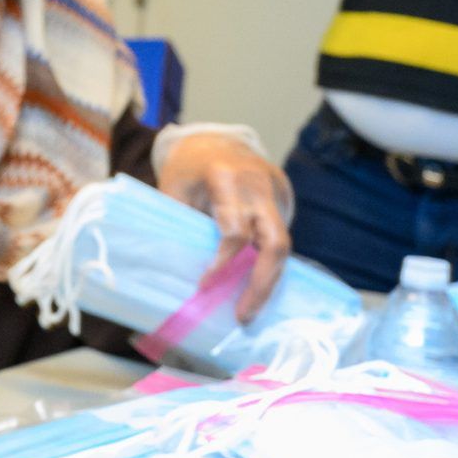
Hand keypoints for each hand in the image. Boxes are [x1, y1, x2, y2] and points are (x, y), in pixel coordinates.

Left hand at [156, 132, 293, 322]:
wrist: (217, 142)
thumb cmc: (189, 168)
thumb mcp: (173, 186)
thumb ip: (177, 221)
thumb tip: (173, 271)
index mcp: (226, 178)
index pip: (234, 229)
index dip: (222, 262)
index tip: (204, 286)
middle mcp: (258, 188)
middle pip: (275, 242)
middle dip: (261, 282)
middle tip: (242, 315)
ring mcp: (275, 197)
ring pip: (284, 247)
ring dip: (268, 283)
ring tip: (249, 311)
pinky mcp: (282, 207)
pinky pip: (281, 243)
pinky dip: (270, 270)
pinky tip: (256, 293)